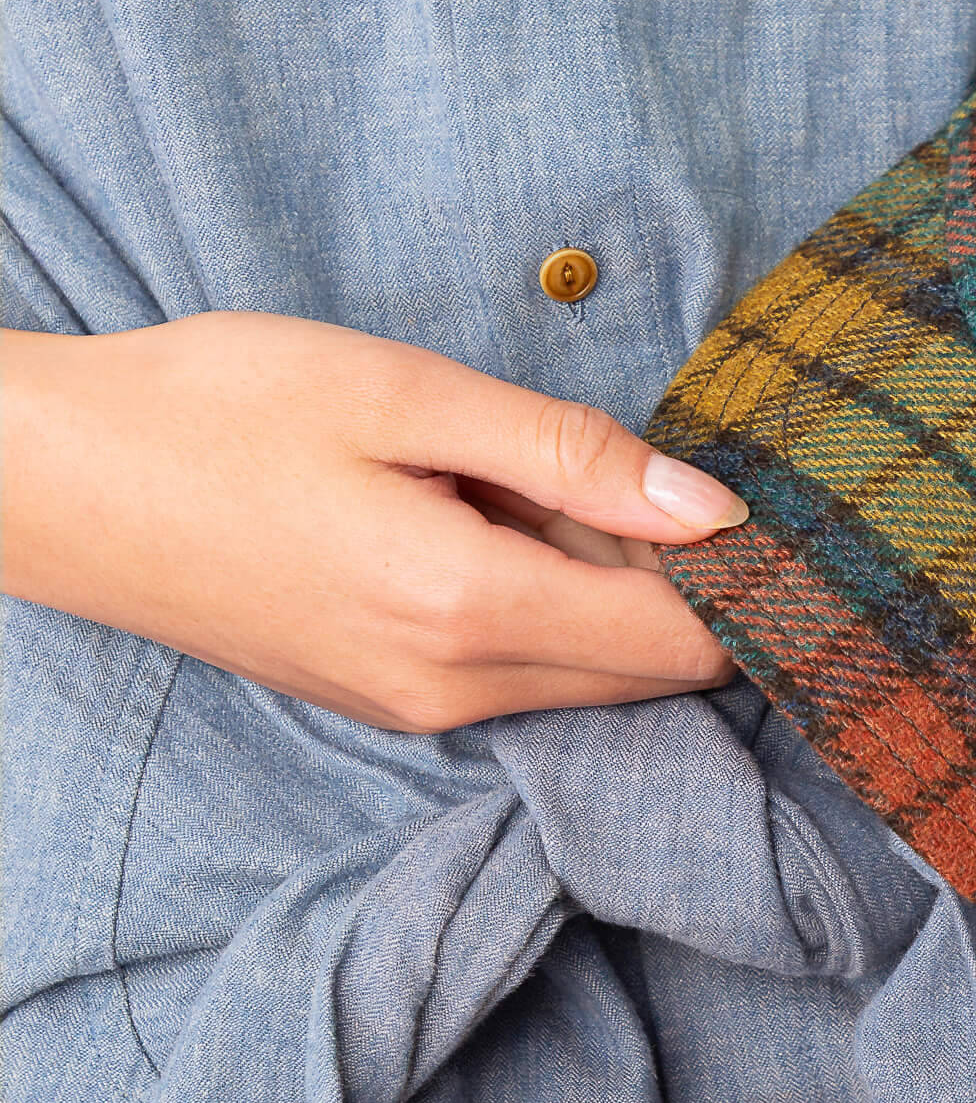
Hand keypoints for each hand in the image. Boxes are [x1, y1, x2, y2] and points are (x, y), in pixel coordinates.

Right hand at [1, 314, 737, 730]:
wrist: (53, 481)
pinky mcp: (386, 700)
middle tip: (646, 467)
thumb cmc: (219, 409)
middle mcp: (454, 689)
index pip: (680, 642)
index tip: (777, 510)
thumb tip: (710, 507)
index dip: (748, 583)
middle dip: (685, 584)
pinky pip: (520, 670)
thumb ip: (571, 455)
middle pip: (649, 671)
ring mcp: (416, 709)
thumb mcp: (406, 394)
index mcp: (468, 608)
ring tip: (538, 477)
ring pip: (587, 672)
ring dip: (608, 587)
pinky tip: (491, 515)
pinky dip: (548, 602)